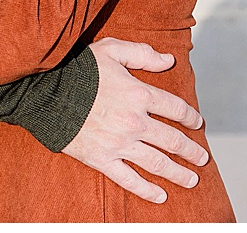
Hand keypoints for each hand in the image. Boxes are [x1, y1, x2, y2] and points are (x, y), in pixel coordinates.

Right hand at [62, 37, 209, 204]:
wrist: (44, 92)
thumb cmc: (76, 68)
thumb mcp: (110, 50)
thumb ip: (141, 53)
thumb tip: (168, 61)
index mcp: (138, 94)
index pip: (176, 108)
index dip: (191, 117)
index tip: (198, 123)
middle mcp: (134, 122)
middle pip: (172, 140)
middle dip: (191, 151)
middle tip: (202, 159)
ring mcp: (119, 143)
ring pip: (157, 163)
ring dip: (178, 173)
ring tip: (191, 180)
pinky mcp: (102, 159)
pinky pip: (129, 179)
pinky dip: (147, 190)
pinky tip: (160, 196)